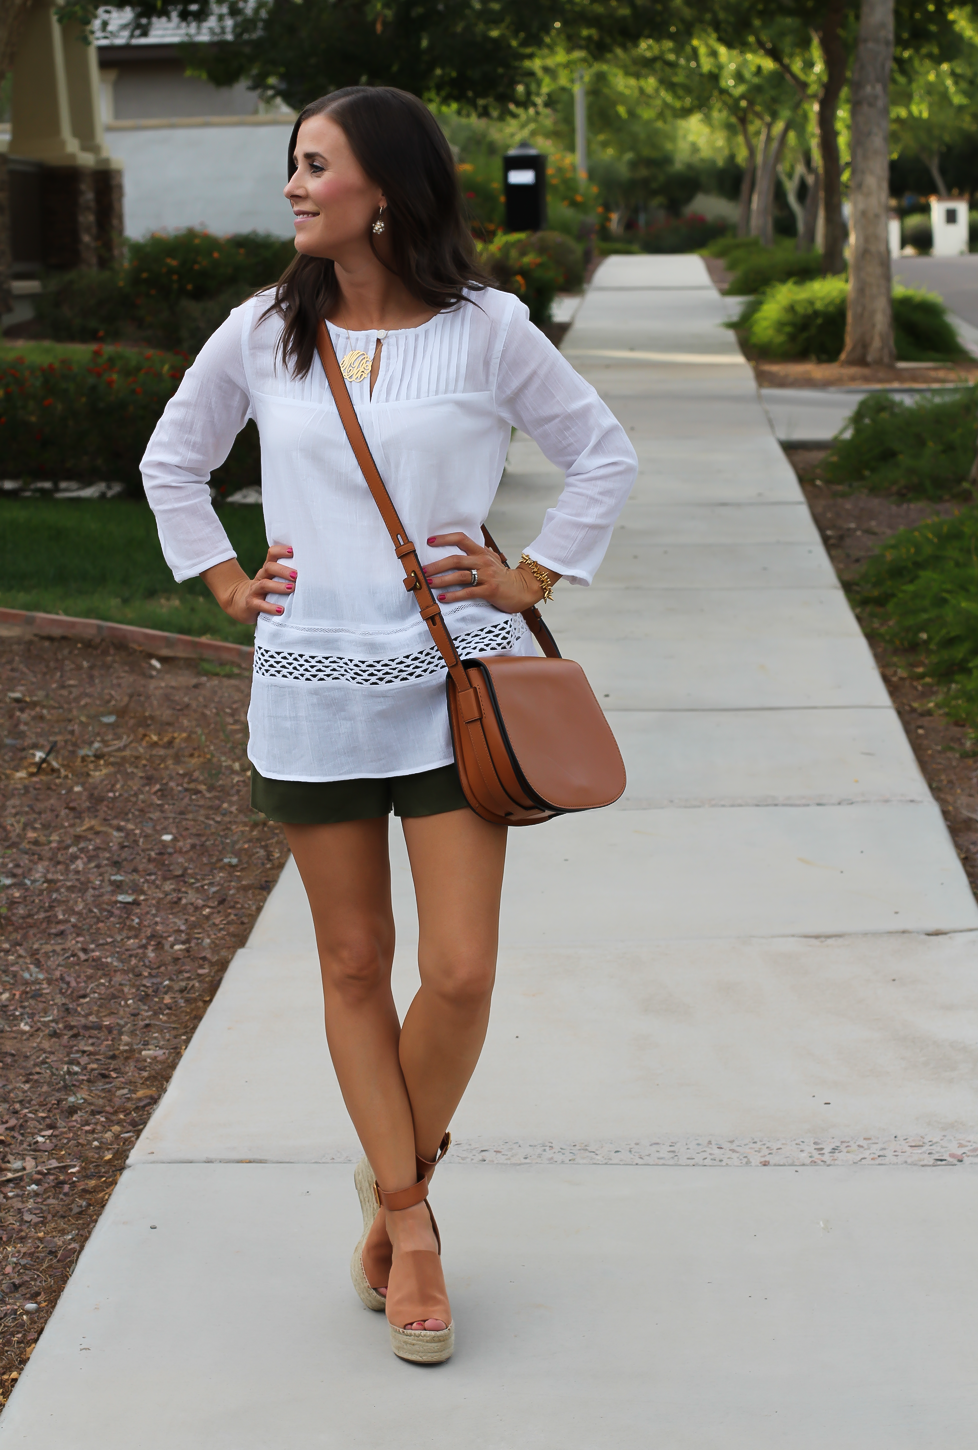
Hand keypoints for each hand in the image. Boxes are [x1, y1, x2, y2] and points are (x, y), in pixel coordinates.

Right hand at [200, 544, 296, 623]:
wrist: (241, 603)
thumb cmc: (266, 592)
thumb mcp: (273, 580)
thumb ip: (287, 576)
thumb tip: (311, 574)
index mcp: (267, 570)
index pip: (272, 554)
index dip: (281, 551)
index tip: (293, 551)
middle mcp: (261, 577)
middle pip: (269, 568)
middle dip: (283, 570)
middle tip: (296, 575)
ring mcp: (255, 590)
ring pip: (265, 585)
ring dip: (279, 586)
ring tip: (291, 588)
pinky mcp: (251, 604)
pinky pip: (260, 605)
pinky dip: (270, 607)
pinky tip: (280, 610)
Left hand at [423, 533, 558, 612]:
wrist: (524, 588)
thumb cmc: (504, 576)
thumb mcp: (491, 560)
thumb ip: (477, 554)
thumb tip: (460, 550)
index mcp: (482, 552)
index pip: (461, 539)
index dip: (445, 539)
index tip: (429, 541)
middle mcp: (483, 561)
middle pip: (456, 559)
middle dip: (436, 564)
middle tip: (422, 570)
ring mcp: (487, 576)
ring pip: (460, 576)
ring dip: (441, 580)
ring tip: (428, 583)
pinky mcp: (489, 590)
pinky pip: (468, 592)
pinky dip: (454, 595)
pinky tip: (443, 597)